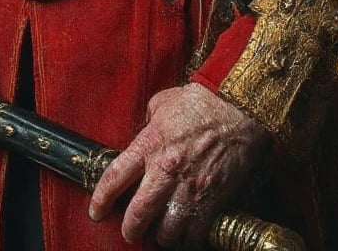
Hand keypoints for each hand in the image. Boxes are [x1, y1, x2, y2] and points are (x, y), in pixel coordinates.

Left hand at [89, 83, 269, 248]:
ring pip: (165, 231)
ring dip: (160, 235)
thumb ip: (149, 119)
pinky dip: (187, 239)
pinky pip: (193, 233)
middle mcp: (165, 170)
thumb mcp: (165, 101)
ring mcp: (188, 188)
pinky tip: (185, 234)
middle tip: (130, 232)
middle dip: (129, 229)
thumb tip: (144, 128)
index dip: (100, 200)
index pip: (114, 178)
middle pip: (136, 215)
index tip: (96, 212)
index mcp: (149, 144)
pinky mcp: (211, 199)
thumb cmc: (203, 102)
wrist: (240, 109)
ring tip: (161, 232)